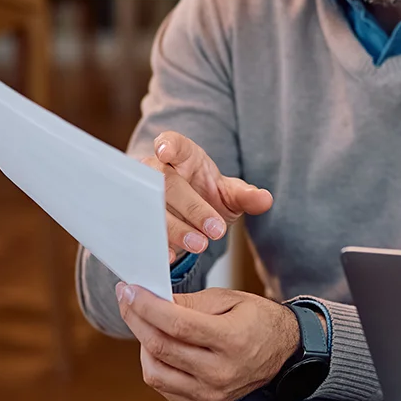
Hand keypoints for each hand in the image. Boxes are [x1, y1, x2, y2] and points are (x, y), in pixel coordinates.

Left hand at [116, 283, 300, 400]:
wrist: (285, 352)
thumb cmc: (257, 320)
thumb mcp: (230, 299)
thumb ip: (190, 302)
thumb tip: (151, 298)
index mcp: (233, 340)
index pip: (177, 324)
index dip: (147, 306)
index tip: (129, 291)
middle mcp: (222, 372)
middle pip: (161, 347)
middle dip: (136, 320)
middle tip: (127, 301)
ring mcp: (213, 394)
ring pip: (155, 372)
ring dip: (142, 344)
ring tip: (146, 325)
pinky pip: (164, 387)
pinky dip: (154, 364)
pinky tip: (158, 346)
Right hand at [144, 131, 273, 258]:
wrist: (187, 217)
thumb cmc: (206, 195)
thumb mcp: (229, 194)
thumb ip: (246, 196)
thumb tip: (265, 200)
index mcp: (182, 157)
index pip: (172, 143)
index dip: (167, 145)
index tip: (165, 151)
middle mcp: (156, 172)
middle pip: (167, 184)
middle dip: (192, 207)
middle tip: (215, 231)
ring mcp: (141, 195)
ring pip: (151, 209)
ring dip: (174, 228)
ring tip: (199, 245)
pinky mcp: (135, 220)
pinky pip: (137, 230)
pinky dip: (153, 244)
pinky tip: (168, 257)